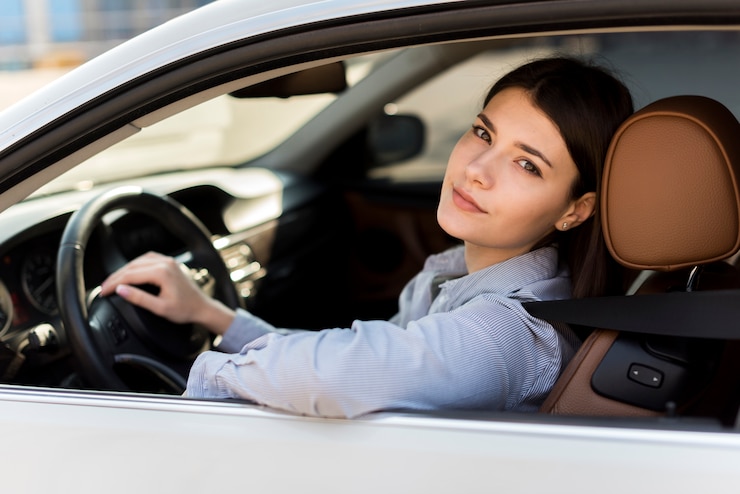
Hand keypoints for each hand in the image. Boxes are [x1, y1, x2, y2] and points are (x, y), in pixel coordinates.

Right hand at [100, 252, 234, 334]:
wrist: (202, 307)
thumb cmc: (185, 310)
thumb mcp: (160, 308)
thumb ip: (139, 298)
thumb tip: (120, 290)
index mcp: (162, 273)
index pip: (129, 275)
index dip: (113, 283)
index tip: (103, 292)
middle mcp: (165, 263)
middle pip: (132, 266)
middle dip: (115, 277)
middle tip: (104, 288)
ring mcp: (168, 261)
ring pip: (138, 261)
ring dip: (124, 270)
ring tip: (113, 281)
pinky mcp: (169, 263)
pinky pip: (148, 259)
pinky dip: (135, 265)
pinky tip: (129, 272)